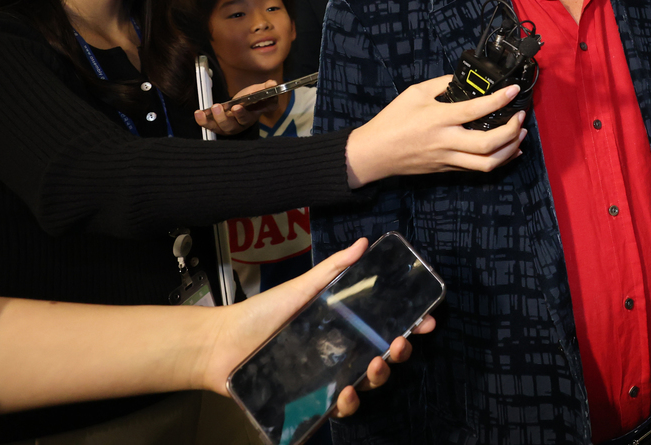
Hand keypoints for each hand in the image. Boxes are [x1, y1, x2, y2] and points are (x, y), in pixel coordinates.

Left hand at [194, 81, 279, 135]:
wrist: (243, 104)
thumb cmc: (252, 99)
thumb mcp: (260, 91)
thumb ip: (266, 88)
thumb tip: (272, 84)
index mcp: (251, 117)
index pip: (247, 118)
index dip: (241, 114)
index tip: (236, 107)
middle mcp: (239, 125)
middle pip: (231, 126)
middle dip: (223, 118)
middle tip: (217, 106)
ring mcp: (227, 127)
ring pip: (220, 128)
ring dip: (212, 120)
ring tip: (208, 108)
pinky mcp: (217, 126)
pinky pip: (209, 126)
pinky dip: (202, 121)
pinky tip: (198, 113)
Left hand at [199, 239, 432, 415]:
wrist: (222, 344)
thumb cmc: (262, 314)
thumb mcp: (301, 287)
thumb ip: (333, 269)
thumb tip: (364, 243)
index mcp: (344, 327)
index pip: (385, 327)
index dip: (410, 325)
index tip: (428, 321)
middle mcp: (341, 353)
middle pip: (383, 358)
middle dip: (400, 353)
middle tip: (399, 344)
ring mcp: (328, 378)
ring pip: (367, 384)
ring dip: (379, 378)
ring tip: (375, 367)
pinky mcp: (312, 400)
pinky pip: (339, 407)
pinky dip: (349, 403)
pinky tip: (347, 394)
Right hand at [344, 75, 526, 186]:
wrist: (374, 153)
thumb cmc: (392, 121)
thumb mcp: (415, 93)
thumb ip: (442, 84)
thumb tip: (463, 80)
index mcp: (438, 119)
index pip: (476, 110)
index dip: (499, 100)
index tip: (513, 91)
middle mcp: (446, 142)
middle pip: (489, 144)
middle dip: (512, 131)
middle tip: (520, 117)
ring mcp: (448, 159)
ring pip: (488, 163)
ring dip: (510, 150)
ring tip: (520, 135)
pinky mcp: (448, 169)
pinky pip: (478, 169)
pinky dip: (498, 160)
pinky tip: (509, 151)